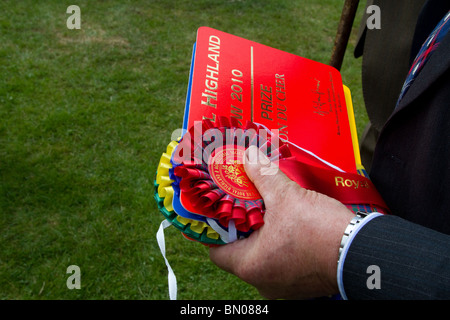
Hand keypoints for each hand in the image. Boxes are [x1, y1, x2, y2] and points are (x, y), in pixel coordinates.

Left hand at [209, 145, 354, 298]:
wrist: (363, 252)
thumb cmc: (320, 231)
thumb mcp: (286, 197)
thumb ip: (263, 175)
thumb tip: (249, 156)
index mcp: (251, 266)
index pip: (216, 250)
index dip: (214, 228)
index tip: (218, 208)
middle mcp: (263, 281)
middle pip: (239, 251)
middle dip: (241, 225)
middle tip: (243, 201)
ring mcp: (283, 284)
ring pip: (262, 255)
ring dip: (262, 233)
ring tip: (265, 208)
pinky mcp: (301, 282)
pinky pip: (280, 260)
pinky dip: (279, 243)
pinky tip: (287, 222)